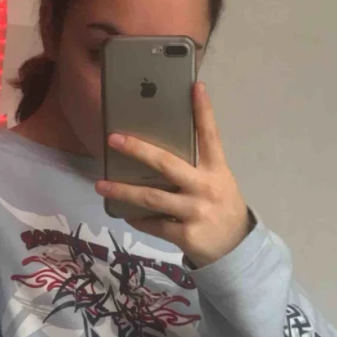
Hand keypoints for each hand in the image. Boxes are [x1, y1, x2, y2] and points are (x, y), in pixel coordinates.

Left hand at [95, 81, 252, 266]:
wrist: (235, 249)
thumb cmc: (221, 208)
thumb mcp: (218, 183)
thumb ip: (196, 168)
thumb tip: (156, 156)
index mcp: (216, 170)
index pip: (210, 136)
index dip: (203, 111)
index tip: (195, 87)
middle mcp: (206, 187)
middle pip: (167, 164)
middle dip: (138, 150)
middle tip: (113, 139)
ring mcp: (195, 211)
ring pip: (151, 198)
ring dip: (122, 191)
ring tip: (101, 186)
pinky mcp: (186, 234)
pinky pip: (154, 224)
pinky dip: (138, 219)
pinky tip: (127, 214)